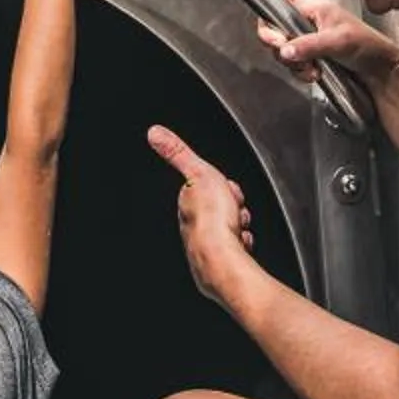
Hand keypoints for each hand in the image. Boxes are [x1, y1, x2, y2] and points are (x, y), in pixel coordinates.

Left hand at [148, 126, 256, 304]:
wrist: (224, 259)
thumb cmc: (212, 220)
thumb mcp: (197, 171)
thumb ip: (177, 152)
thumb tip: (154, 133)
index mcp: (186, 206)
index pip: (206, 189)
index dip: (221, 186)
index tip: (225, 189)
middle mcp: (192, 229)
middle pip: (220, 209)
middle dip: (233, 206)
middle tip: (233, 209)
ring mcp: (205, 249)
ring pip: (231, 228)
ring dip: (240, 225)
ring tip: (238, 227)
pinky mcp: (220, 265)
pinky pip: (239, 249)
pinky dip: (244, 244)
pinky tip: (242, 243)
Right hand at [253, 0, 398, 97]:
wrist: (376, 69)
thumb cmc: (364, 44)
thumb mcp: (337, 40)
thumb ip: (309, 44)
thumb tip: (285, 49)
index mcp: (310, 2)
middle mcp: (302, 16)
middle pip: (269, 22)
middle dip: (274, 40)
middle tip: (283, 48)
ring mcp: (303, 35)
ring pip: (278, 46)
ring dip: (290, 61)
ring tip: (310, 67)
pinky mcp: (306, 52)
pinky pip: (289, 61)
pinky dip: (297, 71)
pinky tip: (313, 73)